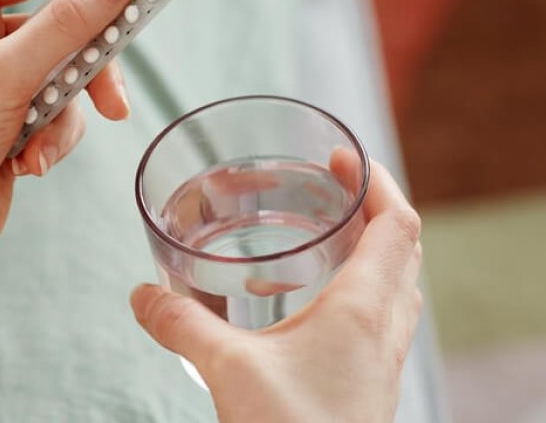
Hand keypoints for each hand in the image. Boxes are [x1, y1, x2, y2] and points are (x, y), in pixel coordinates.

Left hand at [0, 0, 143, 297]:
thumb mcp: (6, 74)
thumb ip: (70, 23)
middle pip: (63, 24)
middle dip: (86, 65)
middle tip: (113, 94)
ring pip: (69, 75)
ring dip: (64, 116)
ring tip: (41, 146)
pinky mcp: (11, 122)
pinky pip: (61, 115)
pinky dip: (53, 141)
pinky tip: (29, 166)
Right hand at [130, 158, 423, 422]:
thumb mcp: (228, 371)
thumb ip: (182, 325)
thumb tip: (142, 295)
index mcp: (364, 309)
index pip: (397, 223)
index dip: (377, 180)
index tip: (341, 157)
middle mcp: (385, 330)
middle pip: (404, 249)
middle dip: (374, 208)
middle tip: (332, 189)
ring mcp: (383, 361)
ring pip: (398, 287)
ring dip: (374, 252)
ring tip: (328, 239)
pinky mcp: (371, 387)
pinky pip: (383, 321)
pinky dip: (363, 294)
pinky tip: (314, 311)